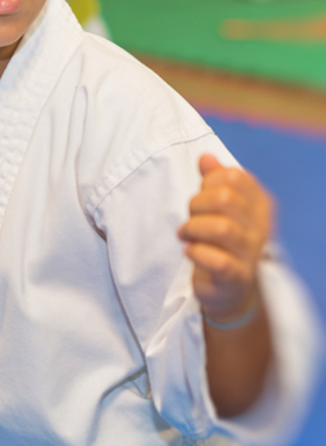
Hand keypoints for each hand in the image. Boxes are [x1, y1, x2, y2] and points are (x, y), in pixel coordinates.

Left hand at [178, 154, 272, 321]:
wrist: (229, 288)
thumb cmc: (220, 241)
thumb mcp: (218, 208)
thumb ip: (214, 181)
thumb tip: (206, 157)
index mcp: (259, 204)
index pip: (234, 176)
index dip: (208, 182)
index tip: (201, 195)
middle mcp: (261, 226)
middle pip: (225, 198)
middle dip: (197, 205)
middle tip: (189, 217)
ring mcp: (251, 253)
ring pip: (222, 228)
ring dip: (193, 229)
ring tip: (185, 235)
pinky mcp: (237, 277)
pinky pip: (218, 261)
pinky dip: (197, 254)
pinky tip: (189, 252)